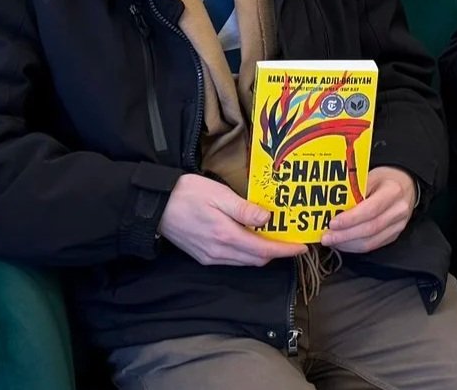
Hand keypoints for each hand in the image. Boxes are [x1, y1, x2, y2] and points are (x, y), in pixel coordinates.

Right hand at [158, 173, 301, 266]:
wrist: (155, 206)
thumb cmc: (187, 194)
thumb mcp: (218, 195)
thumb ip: (244, 209)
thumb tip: (268, 220)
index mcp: (226, 236)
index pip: (263, 250)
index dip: (285, 250)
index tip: (302, 247)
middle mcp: (219, 252)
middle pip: (257, 259)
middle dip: (277, 253)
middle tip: (291, 240)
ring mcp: (210, 257)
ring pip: (245, 262)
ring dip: (262, 254)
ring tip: (275, 239)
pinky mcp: (203, 256)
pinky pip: (232, 260)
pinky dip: (247, 253)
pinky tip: (251, 239)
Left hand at [324, 166, 415, 254]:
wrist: (405, 185)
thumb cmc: (385, 179)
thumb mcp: (370, 176)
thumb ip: (354, 190)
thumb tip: (331, 205)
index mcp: (393, 192)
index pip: (370, 210)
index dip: (350, 219)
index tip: (332, 223)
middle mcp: (398, 211)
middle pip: (370, 229)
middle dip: (345, 235)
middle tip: (327, 237)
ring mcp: (398, 226)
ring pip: (370, 242)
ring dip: (348, 244)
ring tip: (332, 241)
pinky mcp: (393, 236)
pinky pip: (372, 246)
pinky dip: (355, 247)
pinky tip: (343, 243)